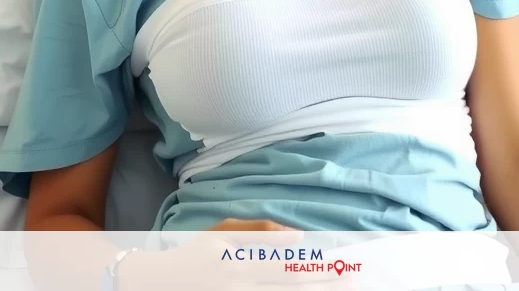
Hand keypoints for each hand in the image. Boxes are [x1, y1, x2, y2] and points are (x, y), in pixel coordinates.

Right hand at [117, 218, 356, 289]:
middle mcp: (244, 289)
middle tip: (354, 280)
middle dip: (326, 285)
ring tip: (342, 289)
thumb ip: (260, 233)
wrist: (163, 283)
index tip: (344, 265)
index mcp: (242, 265)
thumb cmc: (196, 252)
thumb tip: (297, 237)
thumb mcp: (223, 232)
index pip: (290, 269)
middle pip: (293, 290)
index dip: (319, 269)